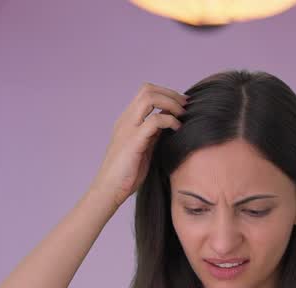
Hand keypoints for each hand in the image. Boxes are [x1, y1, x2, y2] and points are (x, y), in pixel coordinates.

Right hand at [89, 83, 186, 209]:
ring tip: (183, 115)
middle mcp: (126, 120)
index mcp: (127, 120)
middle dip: (171, 94)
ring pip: (149, 98)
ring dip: (171, 103)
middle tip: (186, 106)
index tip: (181, 105)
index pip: (146, 93)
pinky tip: (177, 130)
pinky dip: (170, 121)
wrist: (108, 190)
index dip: (166, 94)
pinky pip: (154, 120)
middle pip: (148, 89)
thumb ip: (153, 134)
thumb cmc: (126, 174)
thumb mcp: (143, 148)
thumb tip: (169, 122)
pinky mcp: (133, 141)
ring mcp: (128, 128)